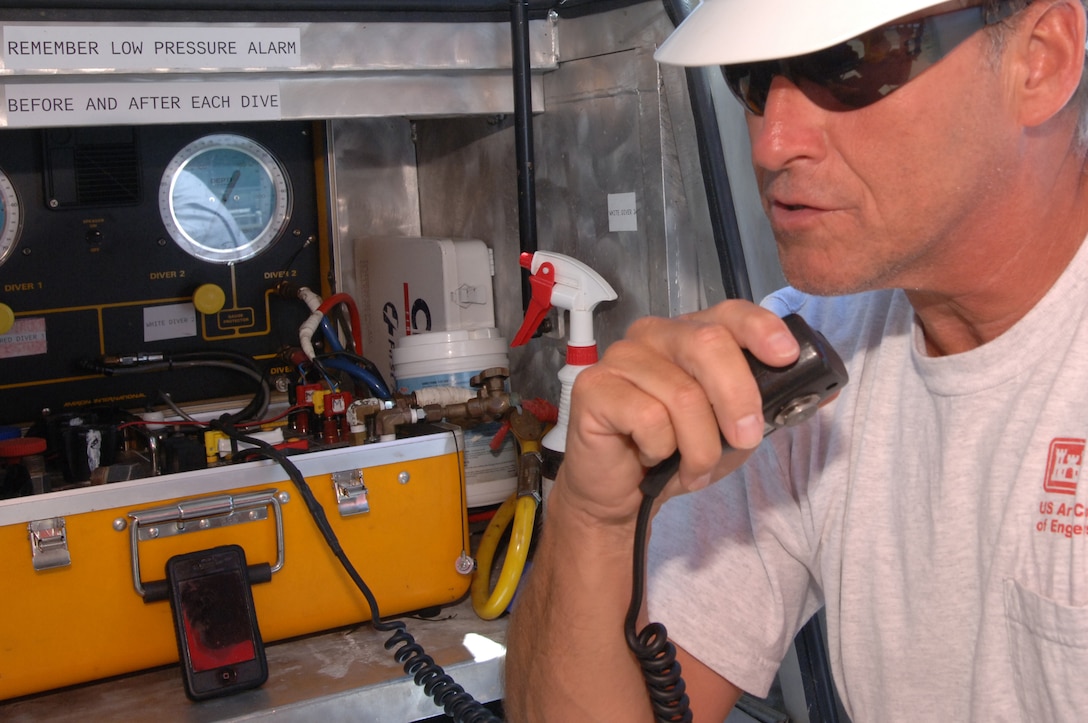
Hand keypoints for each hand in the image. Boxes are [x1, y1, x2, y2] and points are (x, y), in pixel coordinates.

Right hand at [555, 300, 800, 525]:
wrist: (623, 496)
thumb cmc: (676, 454)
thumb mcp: (735, 431)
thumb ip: (770, 407)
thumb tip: (822, 393)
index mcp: (691, 335)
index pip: (729, 313)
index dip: (760, 329)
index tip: (785, 357)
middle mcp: (655, 335)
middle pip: (707, 344)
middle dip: (737, 398)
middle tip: (745, 439)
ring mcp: (621, 357)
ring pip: (682, 394)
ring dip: (698, 445)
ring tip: (692, 468)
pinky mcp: (594, 387)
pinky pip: (646, 415)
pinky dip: (660, 449)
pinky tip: (651, 457)